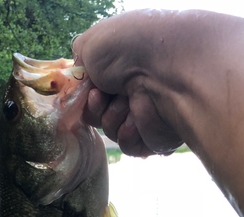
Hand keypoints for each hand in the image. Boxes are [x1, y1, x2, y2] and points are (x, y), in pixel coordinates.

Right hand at [73, 12, 182, 156]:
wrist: (163, 69)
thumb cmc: (128, 49)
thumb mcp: (91, 43)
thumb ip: (80, 59)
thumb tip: (82, 74)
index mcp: (123, 70)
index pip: (93, 92)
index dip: (86, 94)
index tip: (89, 88)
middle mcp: (135, 91)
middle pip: (98, 114)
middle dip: (96, 106)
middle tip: (104, 95)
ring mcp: (146, 115)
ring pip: (111, 130)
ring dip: (112, 117)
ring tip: (128, 102)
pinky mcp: (155, 137)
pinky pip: (128, 146)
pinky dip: (126, 134)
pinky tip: (135, 121)